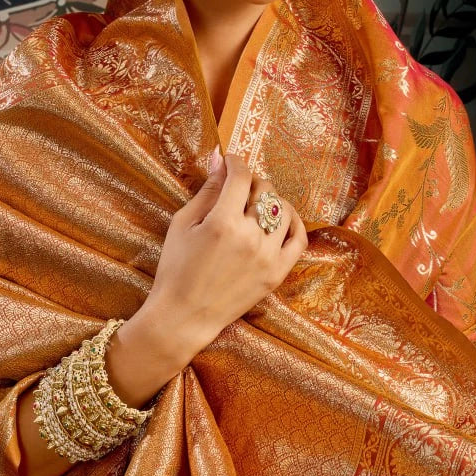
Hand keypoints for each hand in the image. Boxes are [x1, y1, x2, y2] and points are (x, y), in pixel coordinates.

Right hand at [147, 151, 306, 357]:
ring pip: (283, 210)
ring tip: (256, 204)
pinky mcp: (277, 273)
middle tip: (238, 187)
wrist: (185, 315)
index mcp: (223, 223)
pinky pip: (299, 239)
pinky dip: (294, 223)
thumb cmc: (176, 269)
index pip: (241, 177)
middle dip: (250, 181)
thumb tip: (220, 160)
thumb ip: (207, 191)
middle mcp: (250, 237)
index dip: (235, 163)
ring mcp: (268, 256)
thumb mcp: (183, 225)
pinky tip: (281, 219)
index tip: (230, 162)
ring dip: (271, 200)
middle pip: (264, 190)